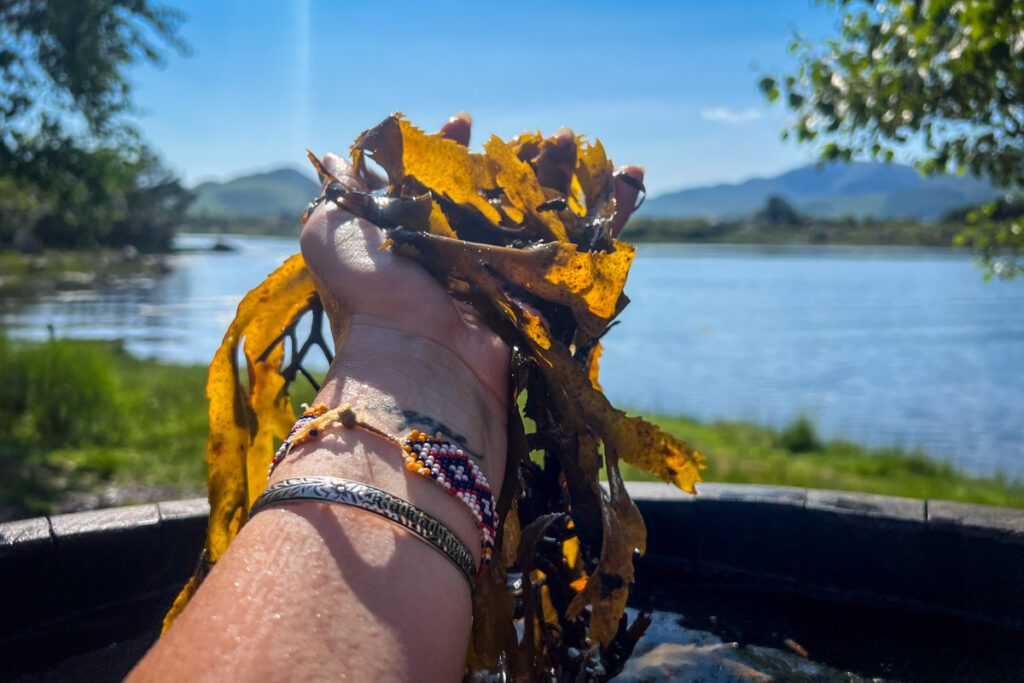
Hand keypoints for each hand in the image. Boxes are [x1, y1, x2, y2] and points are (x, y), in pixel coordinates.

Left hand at [290, 114, 645, 501]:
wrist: (419, 364)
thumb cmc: (372, 296)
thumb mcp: (333, 236)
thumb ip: (339, 195)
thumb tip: (331, 158)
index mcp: (419, 237)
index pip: (439, 184)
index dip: (450, 150)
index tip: (464, 120)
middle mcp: (464, 256)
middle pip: (501, 195)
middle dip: (523, 160)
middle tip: (543, 133)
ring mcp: (508, 276)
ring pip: (547, 215)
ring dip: (568, 175)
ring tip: (580, 142)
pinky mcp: (546, 297)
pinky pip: (586, 250)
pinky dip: (612, 214)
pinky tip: (632, 175)